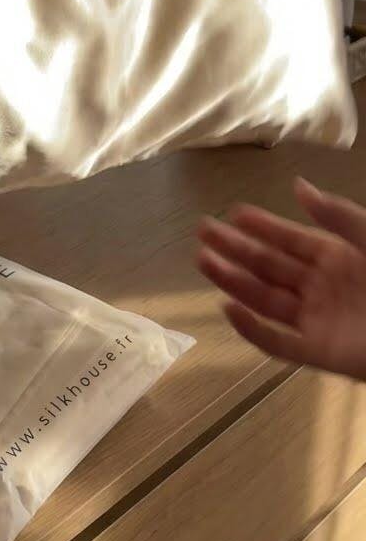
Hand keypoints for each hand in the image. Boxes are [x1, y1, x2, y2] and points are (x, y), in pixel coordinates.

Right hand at [198, 179, 365, 380]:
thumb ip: (337, 217)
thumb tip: (299, 187)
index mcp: (336, 258)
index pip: (289, 239)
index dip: (262, 226)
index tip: (232, 212)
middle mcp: (321, 288)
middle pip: (270, 267)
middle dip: (235, 250)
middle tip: (203, 232)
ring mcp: (318, 321)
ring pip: (265, 299)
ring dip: (234, 281)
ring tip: (204, 261)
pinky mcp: (319, 353)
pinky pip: (278, 343)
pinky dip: (251, 329)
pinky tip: (228, 309)